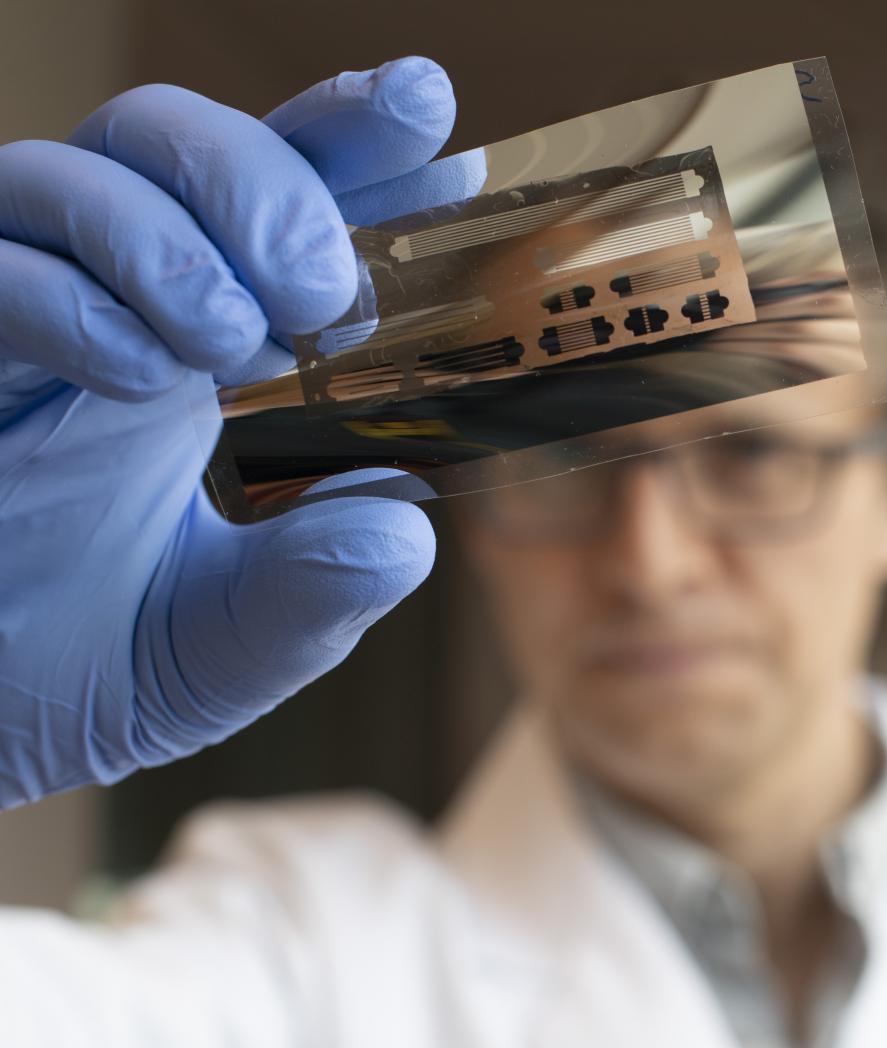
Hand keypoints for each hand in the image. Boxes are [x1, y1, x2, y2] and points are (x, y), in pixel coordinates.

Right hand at [0, 58, 486, 806]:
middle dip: (268, 185)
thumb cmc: (88, 672)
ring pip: (71, 171)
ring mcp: (11, 316)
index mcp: (202, 346)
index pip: (278, 206)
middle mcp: (107, 305)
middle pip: (172, 139)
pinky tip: (140, 379)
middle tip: (321, 294)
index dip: (353, 149)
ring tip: (235, 347)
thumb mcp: (235, 643)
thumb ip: (319, 588)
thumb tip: (404, 527)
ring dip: (175, 245)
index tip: (431, 124)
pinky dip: (73, 303)